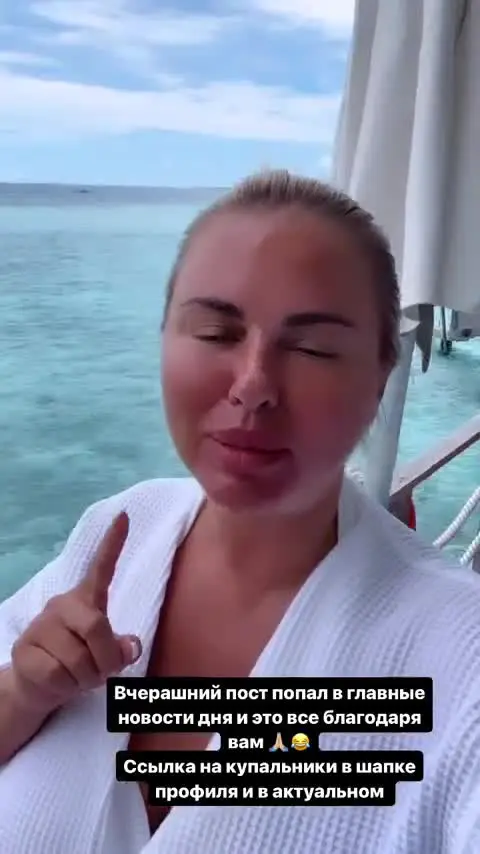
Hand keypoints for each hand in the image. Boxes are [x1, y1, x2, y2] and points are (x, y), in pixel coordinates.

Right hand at [10, 512, 140, 715]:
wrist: (39, 684)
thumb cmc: (81, 661)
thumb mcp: (107, 655)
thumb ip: (122, 648)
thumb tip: (130, 646)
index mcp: (86, 600)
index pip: (102, 567)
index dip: (114, 543)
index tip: (124, 515)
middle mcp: (62, 605)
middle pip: (96, 626)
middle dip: (107, 657)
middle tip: (105, 672)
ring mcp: (41, 625)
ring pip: (77, 657)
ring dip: (87, 677)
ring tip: (80, 677)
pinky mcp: (25, 648)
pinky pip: (57, 673)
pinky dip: (67, 686)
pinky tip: (62, 681)